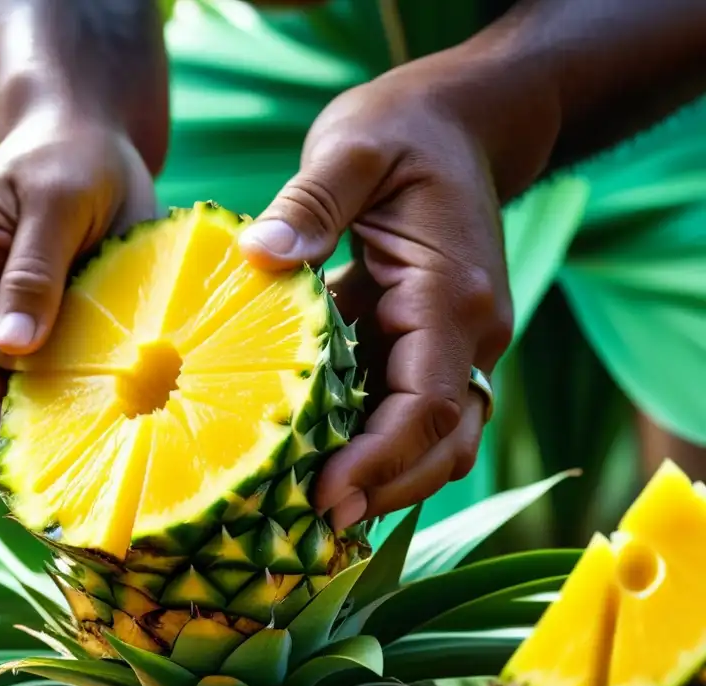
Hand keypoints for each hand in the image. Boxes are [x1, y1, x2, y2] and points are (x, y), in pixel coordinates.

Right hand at [0, 113, 158, 462]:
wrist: (91, 146)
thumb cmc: (71, 160)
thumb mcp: (57, 202)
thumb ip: (33, 271)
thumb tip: (11, 347)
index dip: (6, 395)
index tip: (46, 444)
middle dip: (23, 439)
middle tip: (57, 502)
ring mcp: (3, 329)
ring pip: (20, 397)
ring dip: (55, 434)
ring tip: (89, 483)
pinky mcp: (42, 338)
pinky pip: (55, 383)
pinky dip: (81, 410)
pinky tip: (112, 445)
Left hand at [237, 65, 513, 529]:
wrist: (460, 122)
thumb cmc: (405, 131)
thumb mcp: (353, 149)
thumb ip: (310, 204)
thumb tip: (257, 257)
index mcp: (450, 297)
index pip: (428, 404)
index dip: (379, 460)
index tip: (323, 494)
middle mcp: (466, 332)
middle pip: (441, 441)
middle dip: (384, 488)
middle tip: (313, 525)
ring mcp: (454, 342)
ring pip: (433, 437)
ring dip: (385, 478)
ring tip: (315, 513)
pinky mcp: (426, 340)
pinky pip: (407, 409)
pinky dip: (373, 444)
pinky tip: (320, 461)